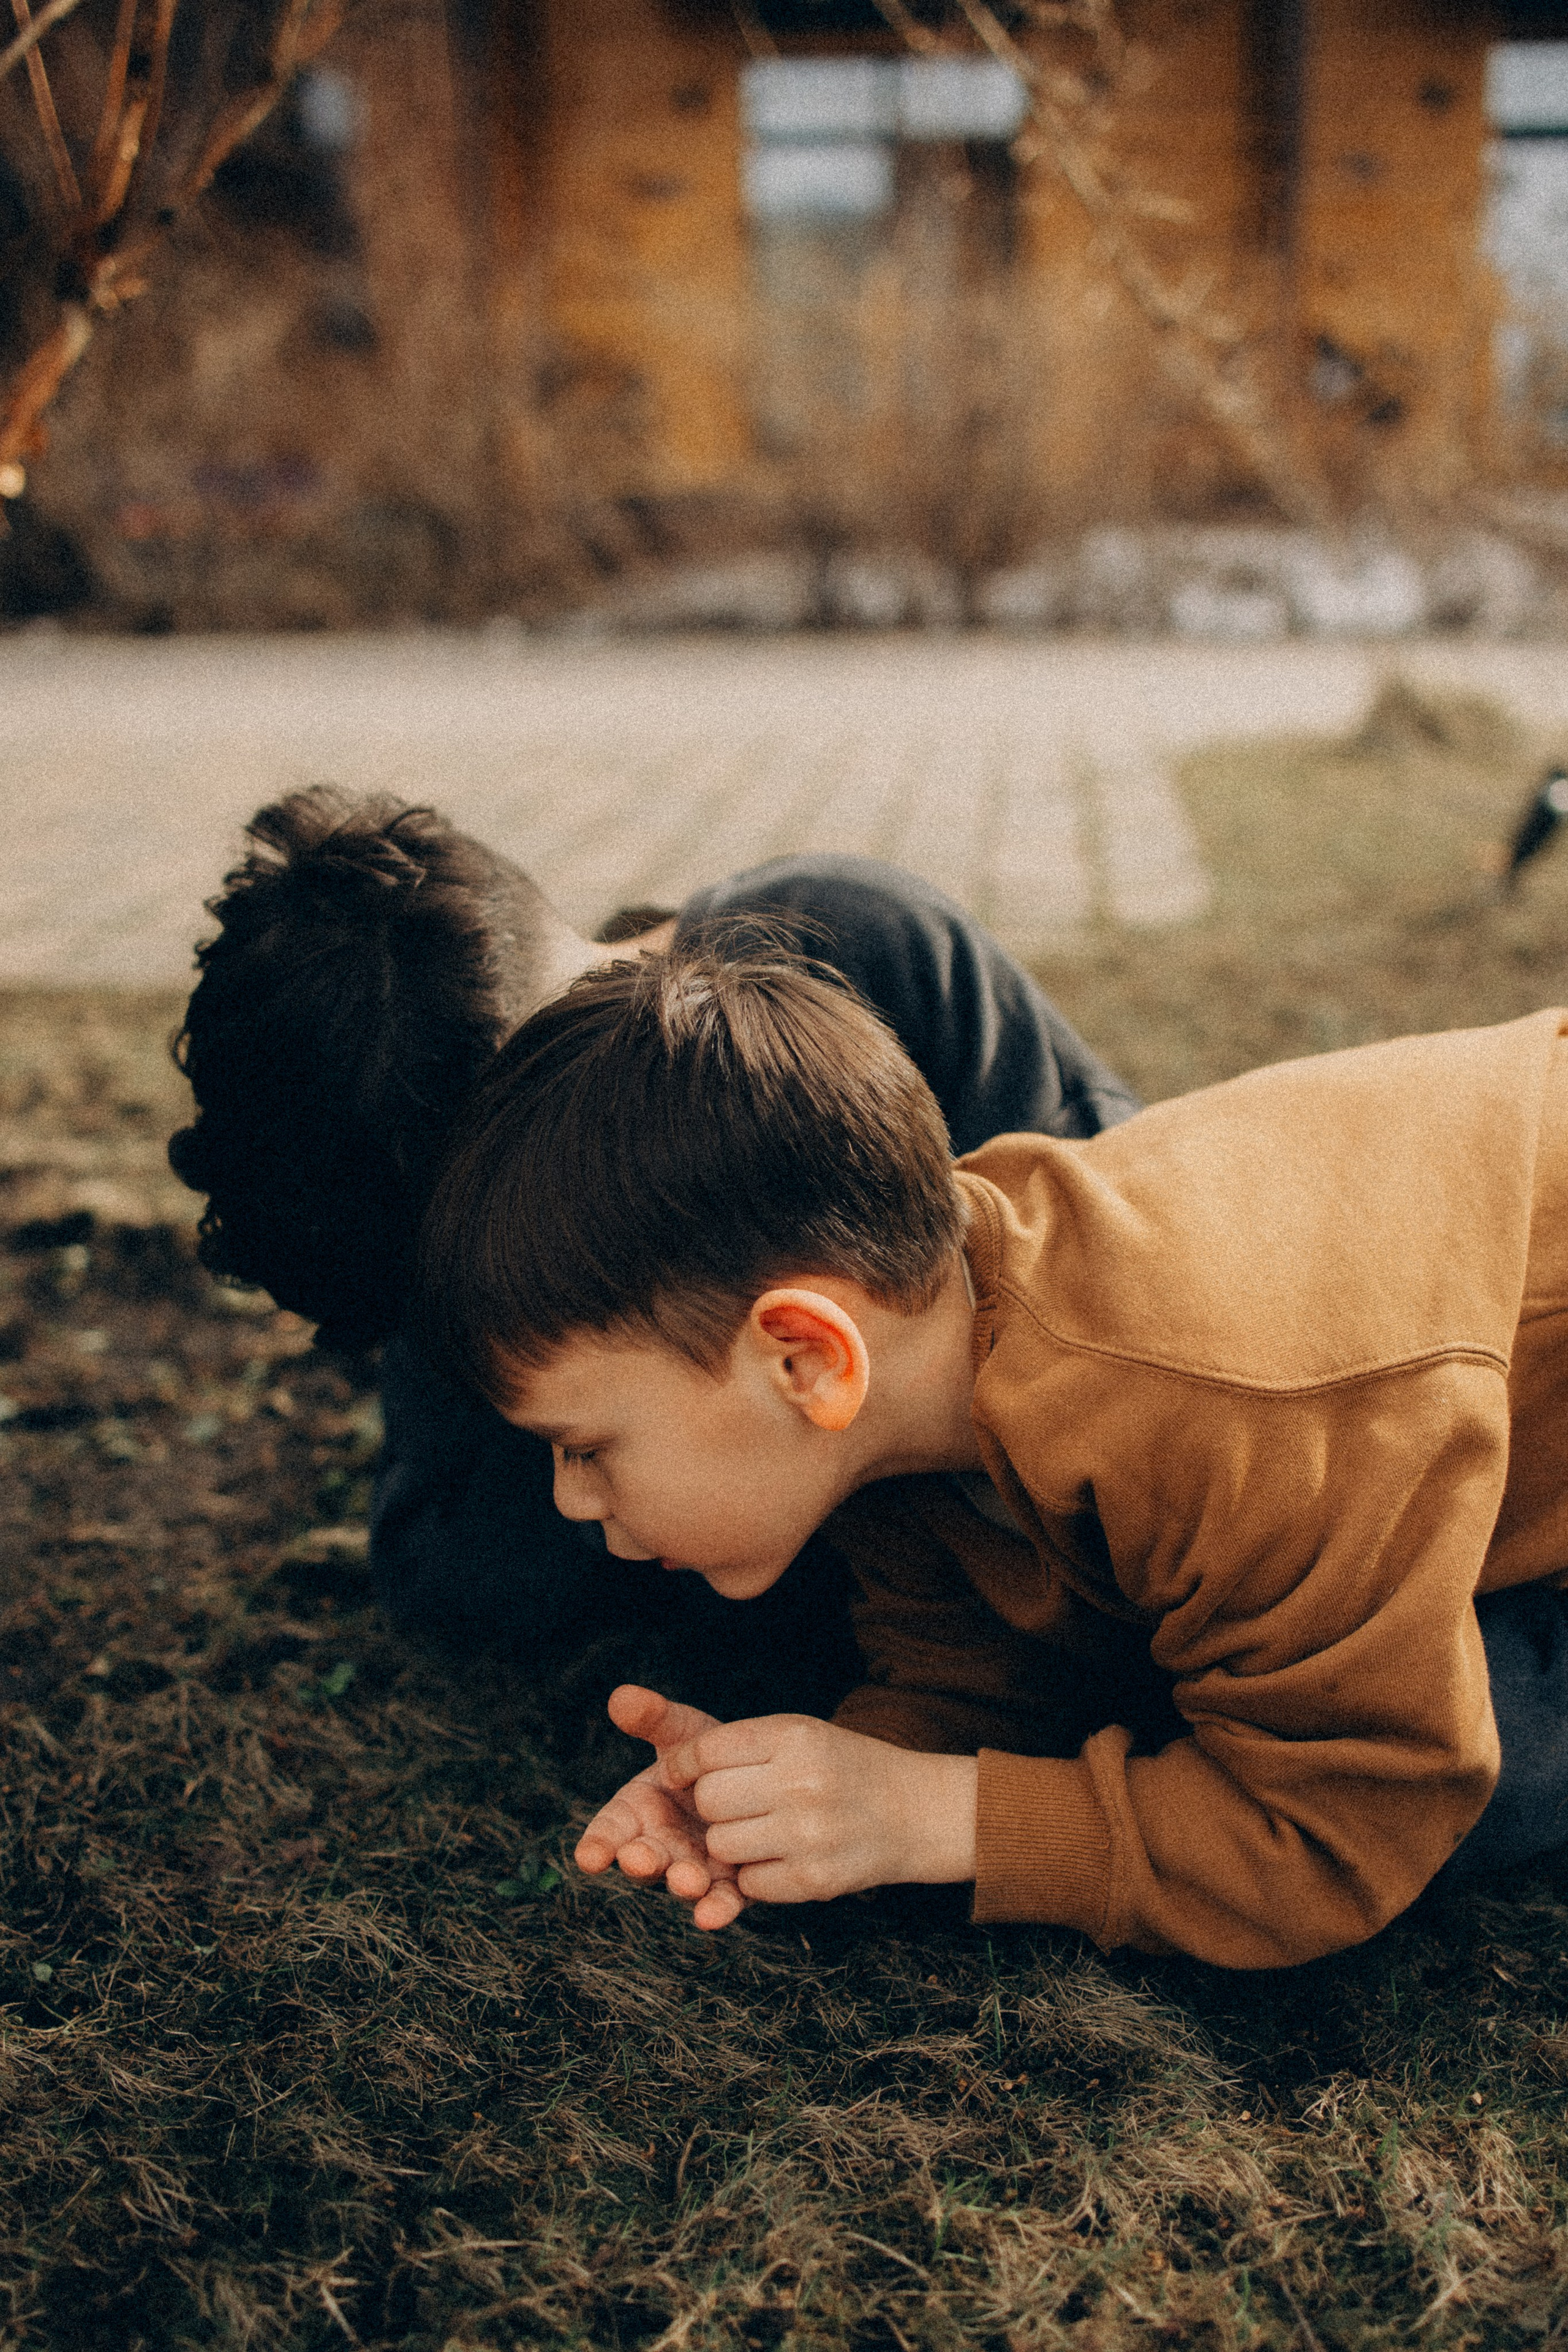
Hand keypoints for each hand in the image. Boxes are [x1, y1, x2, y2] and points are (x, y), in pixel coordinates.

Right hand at [573, 1686, 748, 1929]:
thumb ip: (654, 1718)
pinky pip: (722, 1901)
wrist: (764, 1776)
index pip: (612, 1829)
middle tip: (640, 1860)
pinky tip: (713, 1917)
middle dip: (640, 1862)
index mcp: (641, 1810)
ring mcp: (696, 1867)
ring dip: (682, 1885)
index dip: (598, 1843)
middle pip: (645, 1858)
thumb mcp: (685, 1731)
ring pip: (682, 1881)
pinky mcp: (731, 1884)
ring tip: (688, 1882)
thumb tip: (620, 1696)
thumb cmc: (710, 1755)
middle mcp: (663, 1844)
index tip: (588, 1857)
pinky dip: (716, 1910)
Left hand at [663, 1713, 977, 1910]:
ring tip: (761, 1829)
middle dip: (711, 1805)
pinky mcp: (813, 1880)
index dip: (684, 1764)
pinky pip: (747, 1884)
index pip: (708, 1750)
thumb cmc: (841, 1766)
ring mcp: (808, 1835)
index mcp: (795, 1736)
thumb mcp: (798, 1733)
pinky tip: (782, 1856)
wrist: (912, 1811)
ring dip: (728, 1843)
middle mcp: (801, 1782)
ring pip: (720, 1846)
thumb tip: (667, 1768)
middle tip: (735, 1804)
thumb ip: (736, 1745)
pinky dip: (754, 1875)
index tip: (680, 1772)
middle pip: (708, 1800)